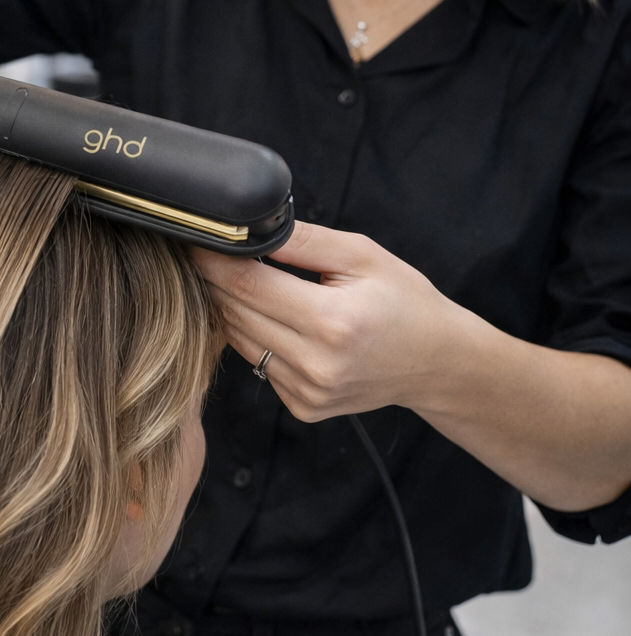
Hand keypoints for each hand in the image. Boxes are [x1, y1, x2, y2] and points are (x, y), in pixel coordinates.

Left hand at [192, 222, 456, 421]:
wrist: (437, 361)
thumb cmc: (405, 301)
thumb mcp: (362, 255)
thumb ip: (303, 241)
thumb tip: (250, 229)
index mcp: (332, 321)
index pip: (248, 285)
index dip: (215, 259)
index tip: (199, 240)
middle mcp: (315, 363)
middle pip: (236, 313)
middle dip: (217, 280)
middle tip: (212, 254)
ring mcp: (307, 392)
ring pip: (240, 340)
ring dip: (232, 308)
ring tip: (241, 281)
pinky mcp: (303, 406)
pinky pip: (259, 364)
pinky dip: (256, 337)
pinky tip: (275, 319)